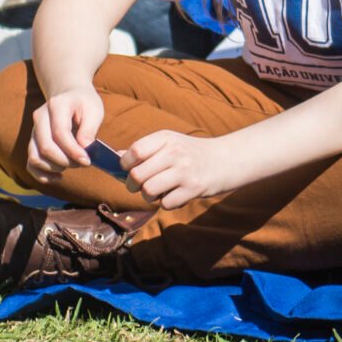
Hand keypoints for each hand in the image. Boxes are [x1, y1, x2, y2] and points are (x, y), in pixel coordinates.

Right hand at [26, 86, 105, 181]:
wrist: (69, 96)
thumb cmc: (84, 104)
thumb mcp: (94, 110)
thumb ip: (89, 129)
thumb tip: (84, 150)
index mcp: (56, 105)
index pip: (60, 133)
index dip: (73, 150)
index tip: (87, 161)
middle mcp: (40, 117)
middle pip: (46, 147)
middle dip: (66, 161)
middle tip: (83, 162)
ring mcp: (33, 131)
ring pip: (35, 157)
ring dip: (55, 168)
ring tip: (72, 164)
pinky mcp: (33, 143)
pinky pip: (31, 164)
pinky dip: (43, 175)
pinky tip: (59, 177)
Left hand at [119, 129, 240, 209]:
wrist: (225, 160)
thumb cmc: (191, 153)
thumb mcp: (170, 143)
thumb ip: (145, 150)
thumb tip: (116, 158)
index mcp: (166, 138)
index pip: (135, 151)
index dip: (125, 164)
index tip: (127, 170)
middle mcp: (175, 152)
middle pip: (137, 175)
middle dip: (132, 186)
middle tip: (138, 186)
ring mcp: (185, 170)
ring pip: (149, 191)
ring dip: (148, 196)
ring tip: (156, 192)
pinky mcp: (194, 188)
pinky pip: (165, 203)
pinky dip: (166, 203)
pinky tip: (174, 195)